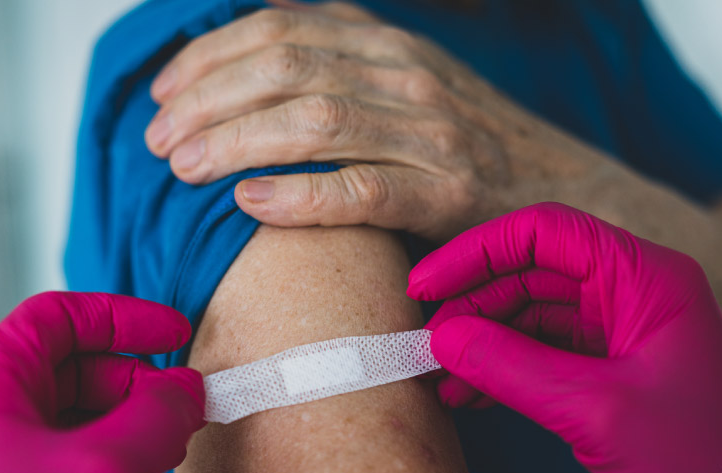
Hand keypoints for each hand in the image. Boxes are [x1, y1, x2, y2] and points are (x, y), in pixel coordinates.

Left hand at [0, 292, 204, 472]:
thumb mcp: (110, 465)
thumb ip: (160, 413)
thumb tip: (189, 389)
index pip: (58, 318)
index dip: (123, 318)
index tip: (173, 333)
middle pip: (69, 368)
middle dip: (135, 380)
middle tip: (181, 403)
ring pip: (70, 414)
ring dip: (127, 419)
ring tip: (166, 445)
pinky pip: (65, 453)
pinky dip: (108, 453)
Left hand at [145, 1, 587, 240]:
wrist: (565, 191)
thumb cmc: (475, 144)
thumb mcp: (414, 78)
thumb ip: (351, 52)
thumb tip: (278, 22)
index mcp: (392, 45)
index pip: (283, 30)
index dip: (212, 57)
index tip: (165, 91)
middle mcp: (409, 77)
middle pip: (286, 69)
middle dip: (208, 99)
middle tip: (157, 138)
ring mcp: (432, 134)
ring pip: (314, 123)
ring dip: (235, 141)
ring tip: (182, 167)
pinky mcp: (448, 194)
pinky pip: (362, 189)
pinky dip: (300, 194)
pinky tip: (249, 201)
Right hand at [407, 202, 721, 472]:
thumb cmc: (694, 456)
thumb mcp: (594, 409)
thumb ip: (510, 367)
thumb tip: (442, 338)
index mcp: (642, 275)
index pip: (543, 233)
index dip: (476, 252)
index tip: (426, 285)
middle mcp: (628, 288)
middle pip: (530, 272)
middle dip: (473, 306)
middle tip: (429, 344)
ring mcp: (617, 325)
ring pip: (530, 312)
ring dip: (482, 340)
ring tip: (443, 376)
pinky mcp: (607, 360)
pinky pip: (541, 348)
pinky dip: (503, 366)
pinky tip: (470, 392)